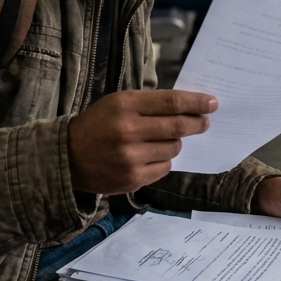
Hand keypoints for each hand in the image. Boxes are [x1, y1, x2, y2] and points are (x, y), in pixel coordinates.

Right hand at [68, 90, 215, 194]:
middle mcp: (129, 131)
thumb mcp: (117, 103)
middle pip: (178, 126)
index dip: (196, 103)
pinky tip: (149, 156)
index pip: (171, 102)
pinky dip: (163, 159)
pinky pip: (165, 167)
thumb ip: (149, 104)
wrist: (68, 157)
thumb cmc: (98, 125)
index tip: (212, 103)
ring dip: (175, 143)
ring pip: (174, 148)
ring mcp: (131, 157)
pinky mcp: (133, 178)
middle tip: (205, 122)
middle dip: (197, 123)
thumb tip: (188, 107)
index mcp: (125, 105)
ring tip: (161, 140)